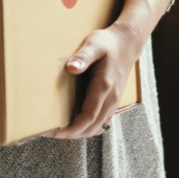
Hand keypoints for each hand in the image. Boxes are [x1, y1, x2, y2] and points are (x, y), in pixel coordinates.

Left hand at [53, 23, 139, 139]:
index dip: (72, 129)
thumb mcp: (93, 45)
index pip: (88, 117)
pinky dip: (89, 128)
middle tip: (51, 133)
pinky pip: (102, 122)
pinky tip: (76, 124)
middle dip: (72, 134)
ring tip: (61, 131)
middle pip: (92, 127)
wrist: (127, 43)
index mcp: (104, 87)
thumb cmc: (108, 43)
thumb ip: (82, 57)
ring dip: (80, 133)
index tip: (56, 132)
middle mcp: (111, 98)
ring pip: (98, 127)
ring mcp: (114, 101)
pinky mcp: (113, 101)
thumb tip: (71, 68)